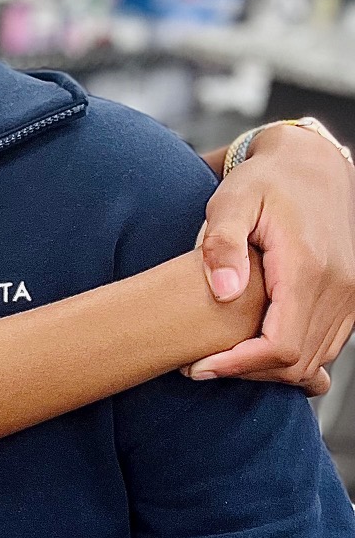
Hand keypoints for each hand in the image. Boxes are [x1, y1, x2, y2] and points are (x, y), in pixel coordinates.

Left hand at [191, 124, 354, 391]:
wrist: (311, 165)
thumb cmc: (263, 182)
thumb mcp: (231, 202)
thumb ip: (223, 245)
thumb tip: (224, 293)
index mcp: (307, 268)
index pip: (279, 346)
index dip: (238, 366)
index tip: (197, 367)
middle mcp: (339, 286)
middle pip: (295, 362)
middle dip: (246, 372)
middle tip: (200, 366)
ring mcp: (350, 294)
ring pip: (313, 360)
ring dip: (267, 370)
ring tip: (221, 358)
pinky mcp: (350, 297)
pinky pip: (326, 346)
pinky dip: (291, 358)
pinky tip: (253, 350)